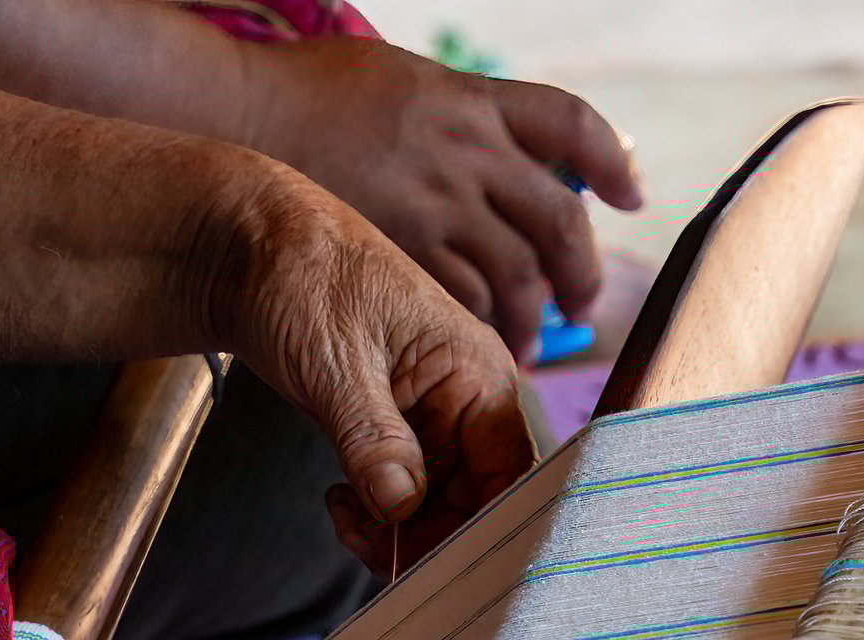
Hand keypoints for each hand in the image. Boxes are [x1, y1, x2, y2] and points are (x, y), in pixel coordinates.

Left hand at [212, 165, 537, 570]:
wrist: (250, 246)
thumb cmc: (302, 277)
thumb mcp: (336, 364)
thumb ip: (373, 440)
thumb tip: (400, 508)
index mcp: (479, 373)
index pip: (511, 474)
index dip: (480, 527)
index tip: (429, 561)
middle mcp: (472, 398)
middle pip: (480, 500)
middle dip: (430, 537)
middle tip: (369, 549)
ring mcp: (437, 415)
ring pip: (443, 503)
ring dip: (400, 530)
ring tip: (346, 518)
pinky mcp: (401, 426)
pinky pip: (409, 488)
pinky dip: (379, 510)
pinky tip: (342, 501)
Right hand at [236, 36, 645, 363]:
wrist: (233, 118)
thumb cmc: (309, 97)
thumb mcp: (401, 77)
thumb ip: (461, 110)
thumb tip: (509, 135)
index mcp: (472, 100)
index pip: (573, 123)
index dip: (612, 161)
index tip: (630, 192)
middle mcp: (466, 151)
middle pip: (561, 219)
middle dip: (582, 270)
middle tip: (583, 301)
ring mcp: (435, 204)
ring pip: (517, 274)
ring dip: (533, 314)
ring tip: (530, 338)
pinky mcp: (400, 250)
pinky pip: (464, 298)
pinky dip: (480, 324)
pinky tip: (479, 337)